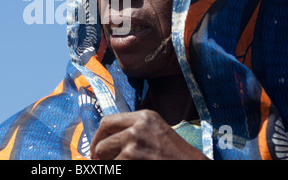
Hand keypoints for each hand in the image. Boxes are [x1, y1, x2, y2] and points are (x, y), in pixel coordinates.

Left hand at [90, 110, 207, 159]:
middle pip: (102, 139)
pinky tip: (137, 168)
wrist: (191, 166)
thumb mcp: (155, 133)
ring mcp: (134, 142)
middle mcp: (137, 126)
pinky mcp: (131, 158)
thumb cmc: (174, 155)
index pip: (108, 122)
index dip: (99, 137)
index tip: (97, 149)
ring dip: (112, 164)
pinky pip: (114, 167)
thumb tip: (103, 142)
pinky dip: (119, 171)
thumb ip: (132, 131)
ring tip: (130, 164)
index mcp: (144, 116)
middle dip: (99, 153)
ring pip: (105, 156)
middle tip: (100, 161)